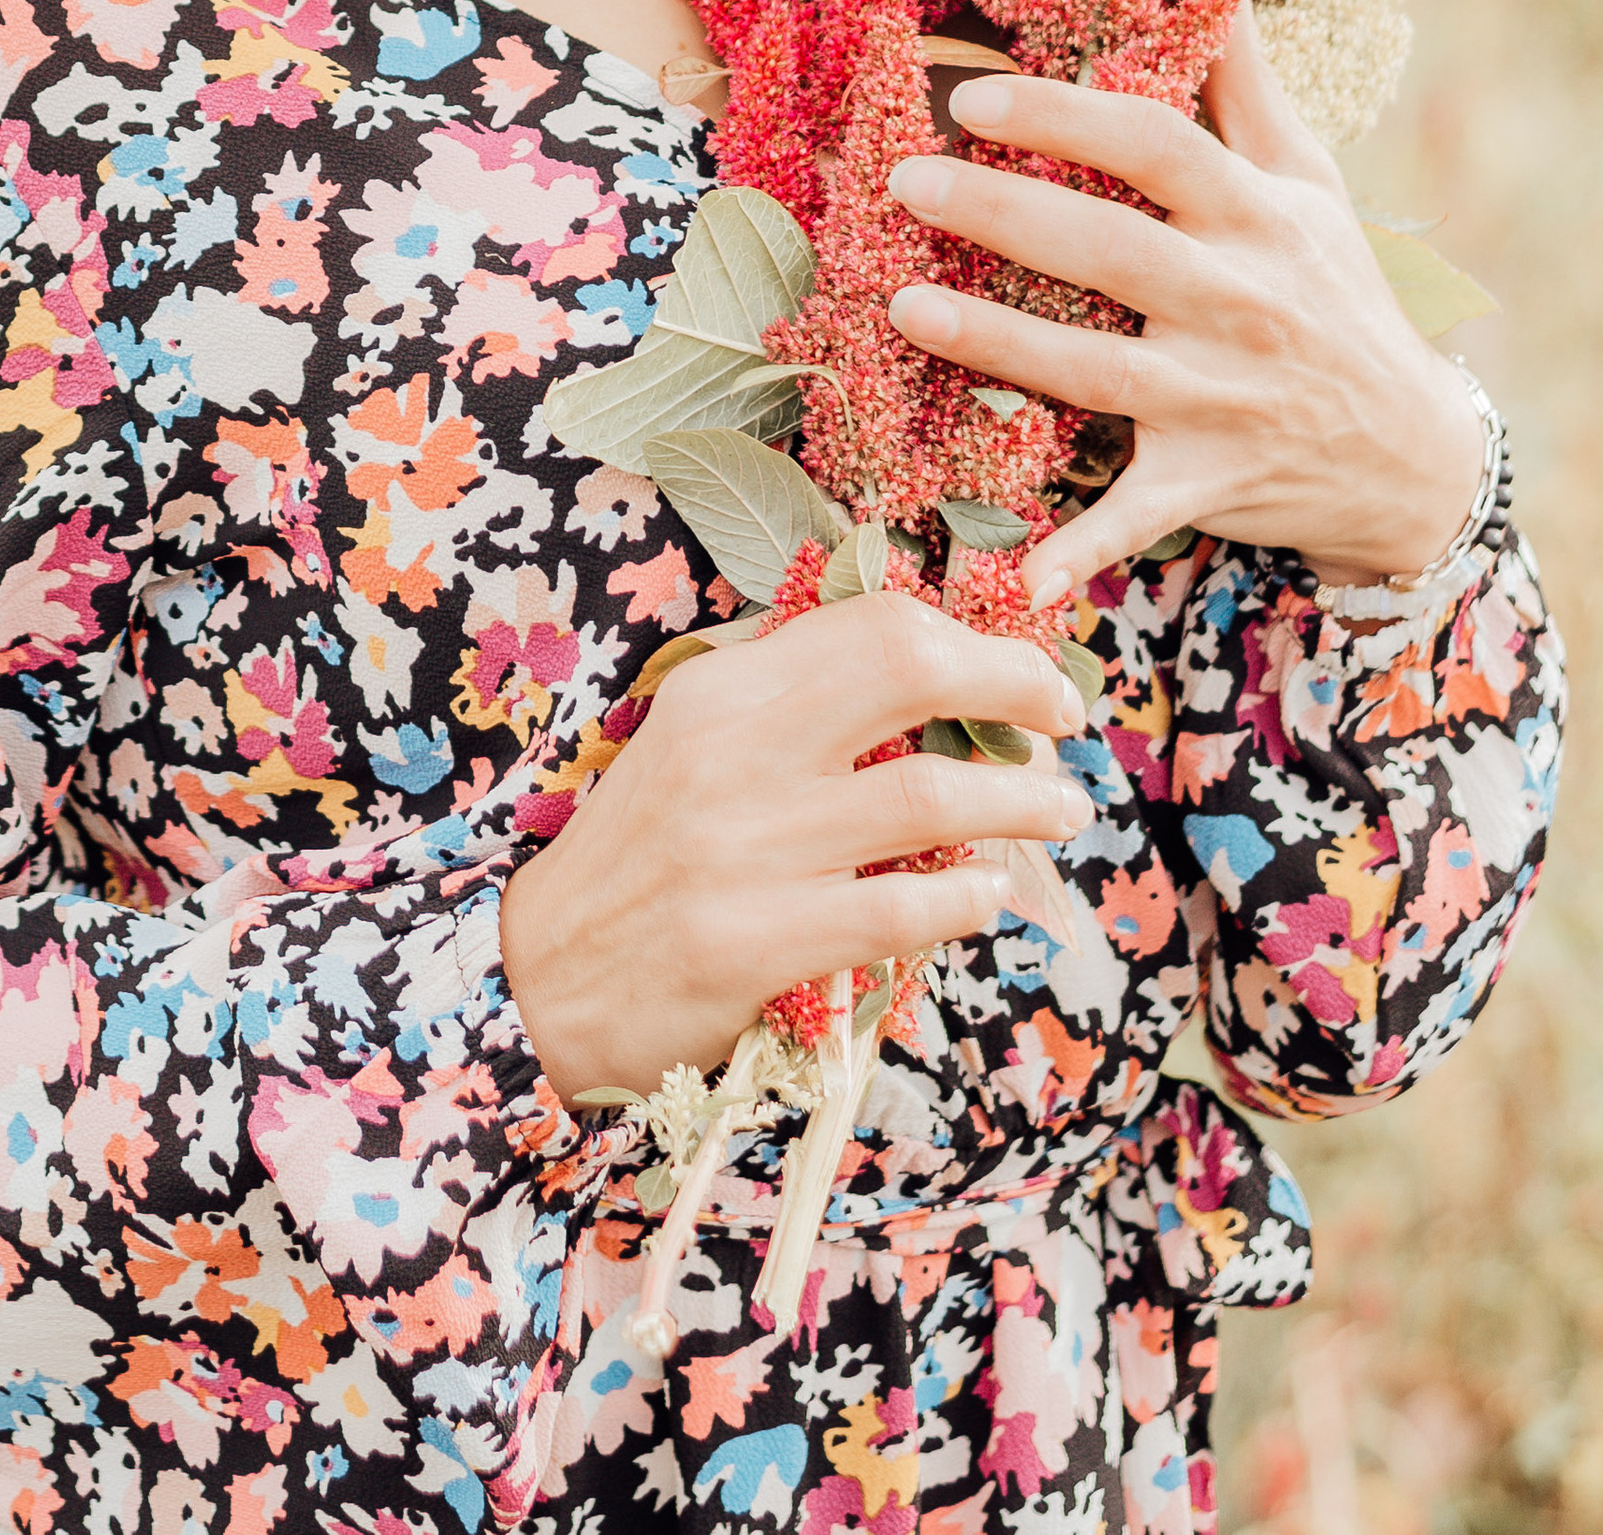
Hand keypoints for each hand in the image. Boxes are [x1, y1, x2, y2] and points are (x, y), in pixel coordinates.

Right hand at [499, 591, 1091, 1105]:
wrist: (538, 980)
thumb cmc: (639, 860)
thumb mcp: (693, 749)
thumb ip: (792, 711)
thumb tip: (927, 678)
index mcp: (720, 689)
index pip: (871, 623)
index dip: (971, 640)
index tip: (1021, 674)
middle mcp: (734, 750)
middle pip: (910, 670)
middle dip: (1015, 688)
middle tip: (1064, 725)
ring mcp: (746, 846)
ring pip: (930, 795)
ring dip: (1022, 802)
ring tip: (1060, 811)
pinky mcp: (757, 941)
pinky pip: (900, 911)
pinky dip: (967, 898)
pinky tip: (990, 895)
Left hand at [883, 0, 1483, 600]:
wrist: (1413, 455)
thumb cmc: (1336, 289)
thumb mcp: (1304, 172)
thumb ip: (1240, 57)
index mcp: (1256, 215)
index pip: (1157, 147)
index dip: (1068, 116)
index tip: (974, 93)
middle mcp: (1240, 301)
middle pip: (1110, 249)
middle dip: (1003, 215)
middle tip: (903, 182)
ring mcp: (1222, 399)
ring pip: (1094, 369)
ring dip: (995, 346)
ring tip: (900, 308)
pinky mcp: (1206, 485)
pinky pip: (1128, 519)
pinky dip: (1071, 552)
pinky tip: (1004, 576)